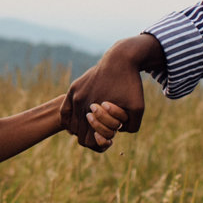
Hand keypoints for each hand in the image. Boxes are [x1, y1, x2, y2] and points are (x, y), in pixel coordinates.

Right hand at [64, 35, 159, 150]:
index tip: (110, 138)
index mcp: (94, 111)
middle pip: (79, 135)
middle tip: (103, 132)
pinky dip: (70, 120)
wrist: (120, 59)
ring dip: (81, 128)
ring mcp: (75, 95)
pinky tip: (80, 120)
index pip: (88, 141)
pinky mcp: (74, 87)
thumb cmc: (130, 84)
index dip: (99, 143)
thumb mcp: (138, 108)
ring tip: (95, 126)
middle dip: (91, 136)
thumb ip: (131, 127)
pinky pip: (64, 111)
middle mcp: (80, 104)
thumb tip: (117, 134)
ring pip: (71, 124)